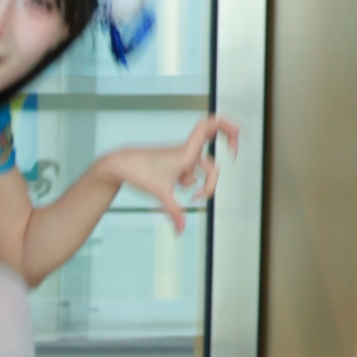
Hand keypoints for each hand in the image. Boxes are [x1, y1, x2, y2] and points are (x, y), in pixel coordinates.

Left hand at [106, 115, 238, 233]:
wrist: (120, 165)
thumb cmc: (139, 172)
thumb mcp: (160, 194)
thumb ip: (174, 213)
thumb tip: (181, 231)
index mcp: (186, 153)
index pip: (209, 125)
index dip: (228, 127)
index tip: (235, 144)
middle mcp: (186, 153)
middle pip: (213, 152)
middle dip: (223, 155)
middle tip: (235, 152)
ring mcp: (181, 158)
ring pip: (201, 170)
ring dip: (201, 183)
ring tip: (195, 197)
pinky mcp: (175, 164)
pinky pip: (190, 174)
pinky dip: (189, 183)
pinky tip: (180, 189)